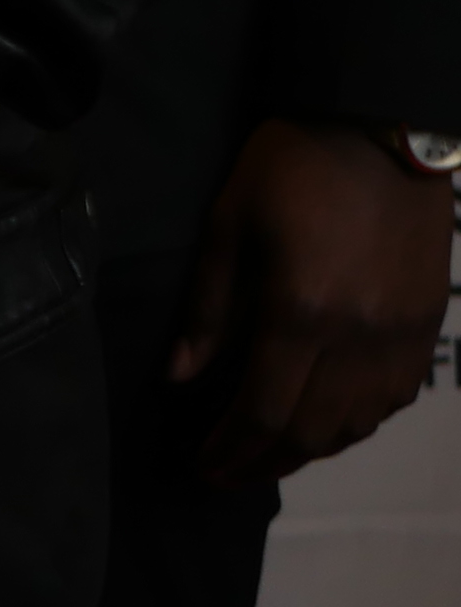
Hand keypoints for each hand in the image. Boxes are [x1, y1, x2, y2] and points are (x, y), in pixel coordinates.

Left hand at [171, 115, 455, 482]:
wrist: (380, 132)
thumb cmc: (289, 169)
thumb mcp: (228, 226)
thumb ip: (209, 310)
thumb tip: (179, 375)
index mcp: (300, 314)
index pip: (262, 411)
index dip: (229, 449)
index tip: (200, 468)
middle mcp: (357, 340)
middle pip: (312, 431)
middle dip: (263, 462)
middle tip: (225, 474)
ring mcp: (401, 339)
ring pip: (358, 425)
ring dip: (310, 450)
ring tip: (267, 456)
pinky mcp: (426, 328)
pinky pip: (392, 400)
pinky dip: (355, 424)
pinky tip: (326, 422)